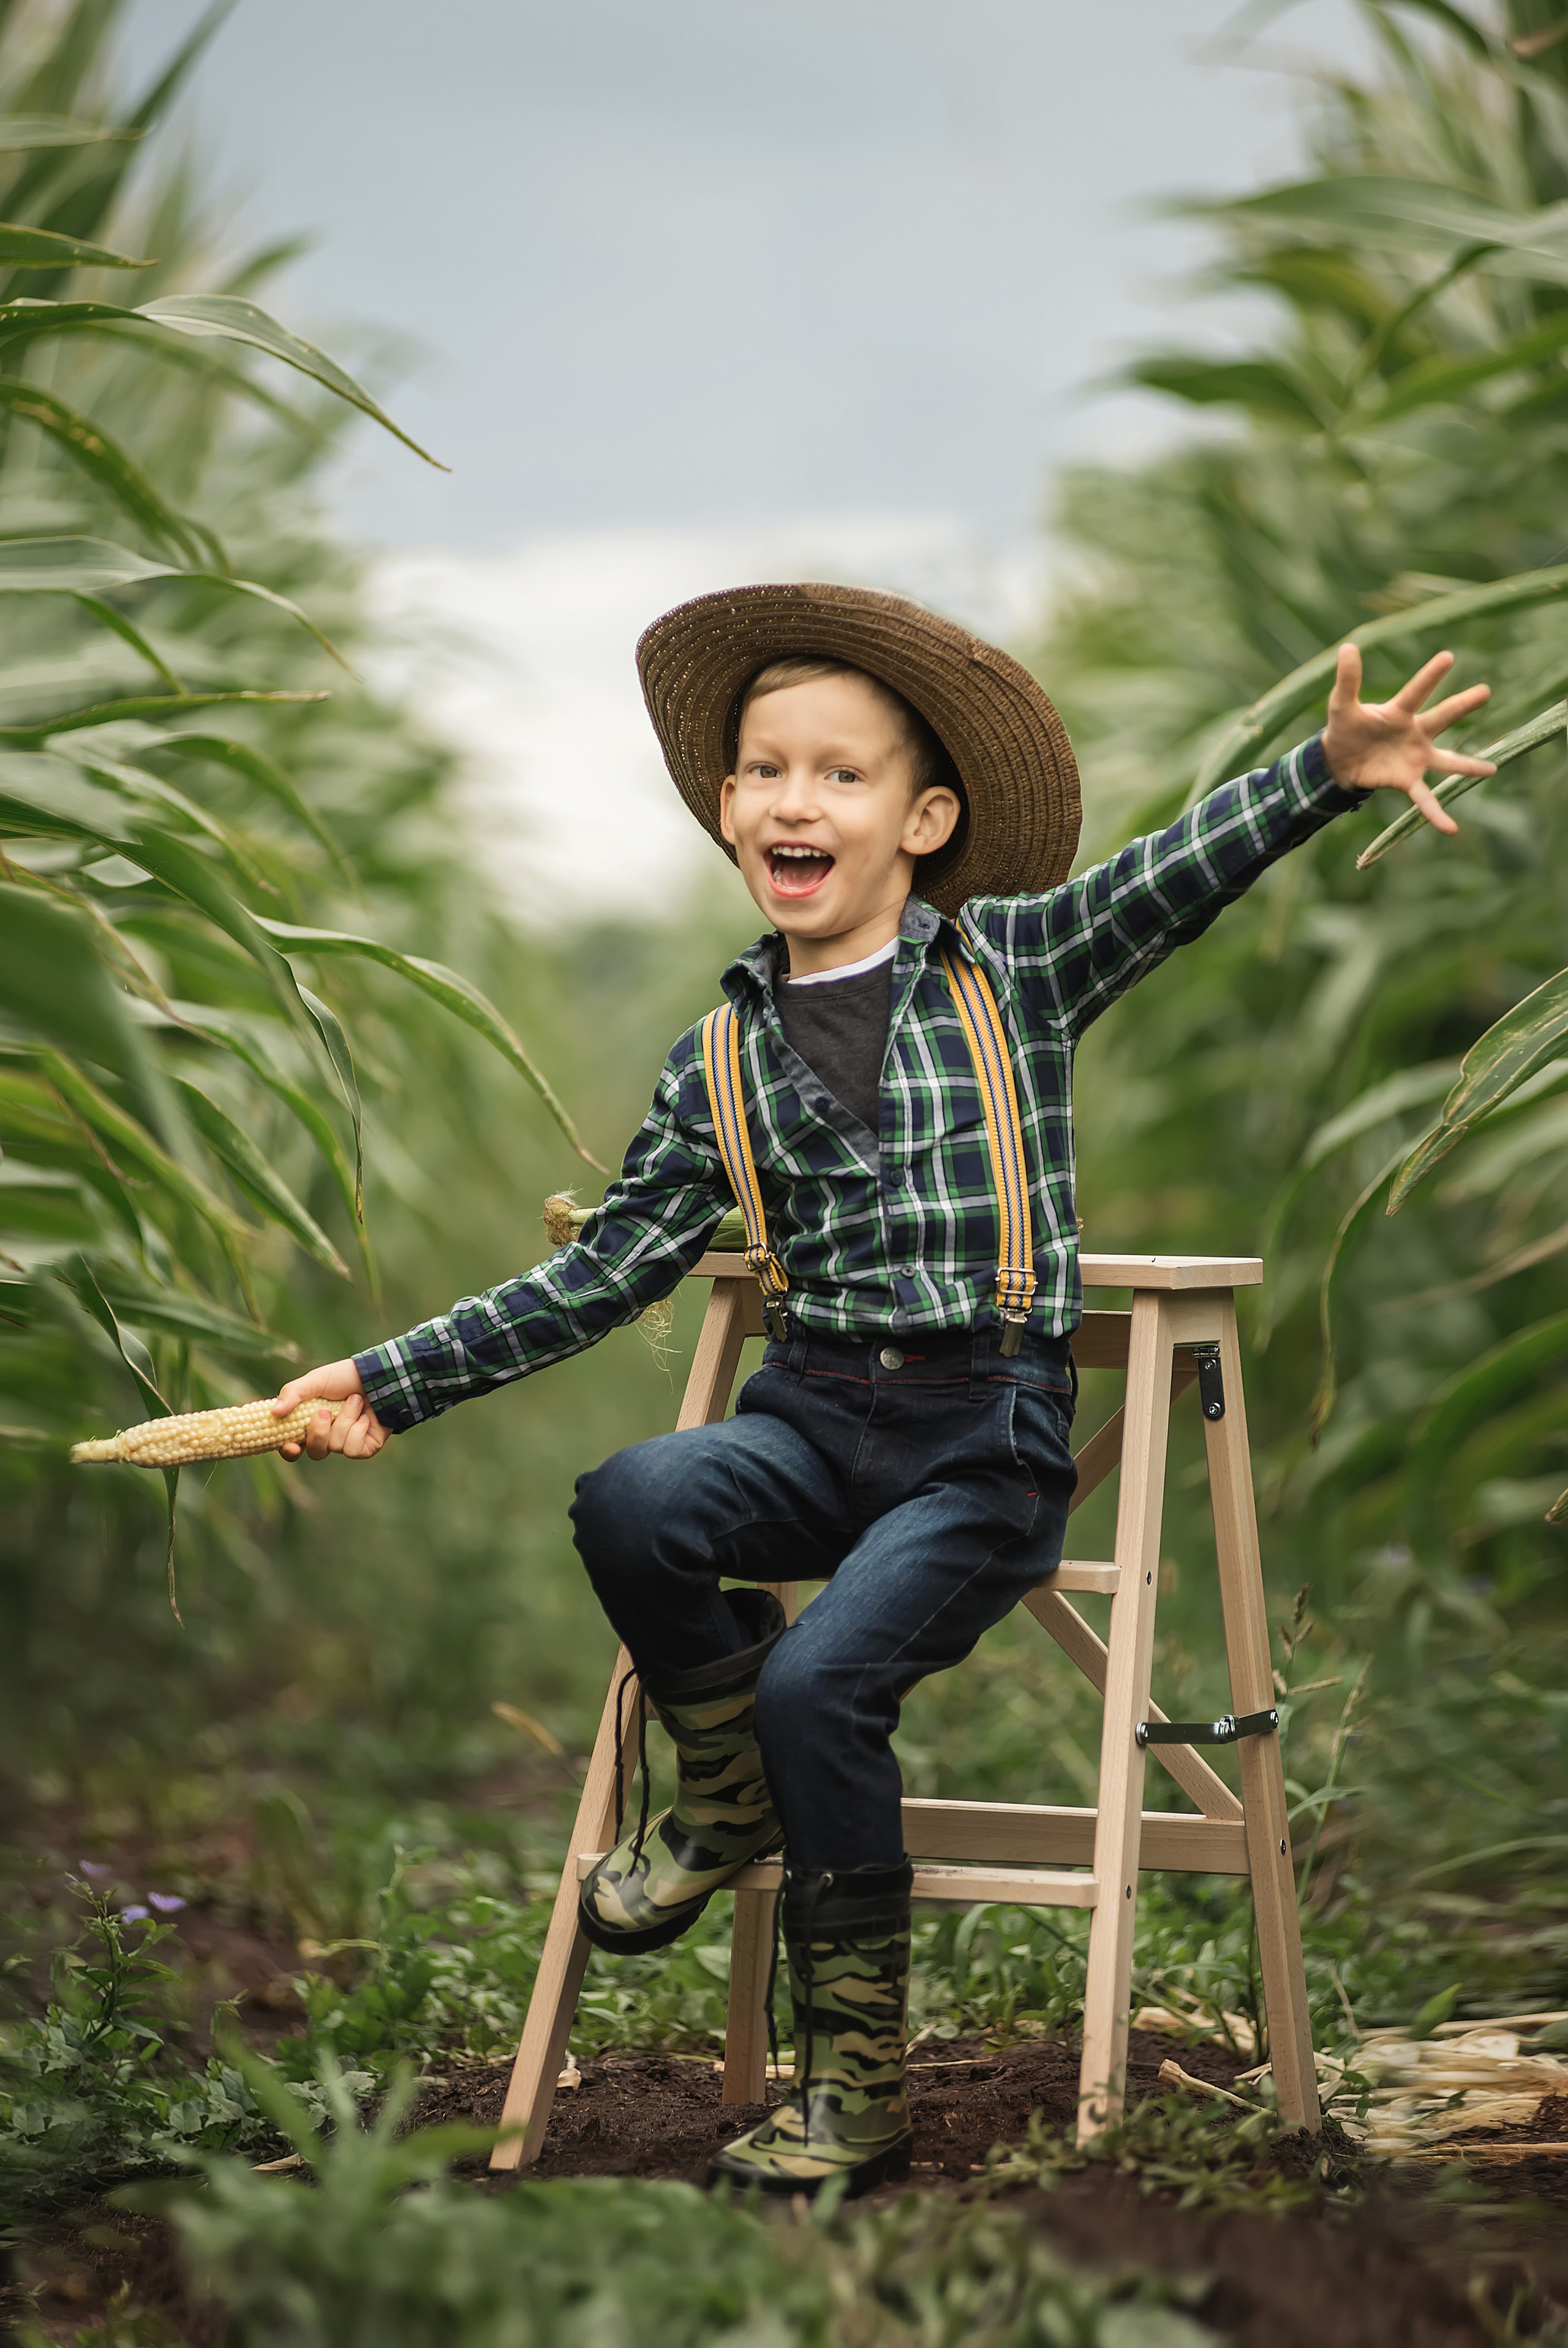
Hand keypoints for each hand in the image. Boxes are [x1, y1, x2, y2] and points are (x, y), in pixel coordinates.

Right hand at [272, 1358, 387, 1462]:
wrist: (379, 1376)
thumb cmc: (346, 1377)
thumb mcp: (316, 1380)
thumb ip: (293, 1393)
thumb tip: (272, 1412)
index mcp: (311, 1423)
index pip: (293, 1446)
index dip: (289, 1451)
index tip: (291, 1445)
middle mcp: (327, 1437)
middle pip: (314, 1451)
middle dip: (318, 1432)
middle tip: (325, 1410)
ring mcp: (346, 1444)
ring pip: (335, 1446)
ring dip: (344, 1420)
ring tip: (355, 1401)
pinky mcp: (365, 1448)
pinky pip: (353, 1449)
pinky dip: (358, 1428)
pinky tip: (366, 1417)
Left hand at [1323, 643, 1494, 831]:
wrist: (1337, 761)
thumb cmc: (1344, 728)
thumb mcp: (1341, 704)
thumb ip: (1348, 679)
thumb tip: (1348, 646)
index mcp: (1399, 712)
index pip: (1416, 691)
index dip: (1430, 676)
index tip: (1449, 657)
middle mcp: (1414, 733)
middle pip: (1442, 717)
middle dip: (1462, 705)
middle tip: (1485, 691)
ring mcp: (1415, 758)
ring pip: (1447, 761)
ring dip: (1468, 766)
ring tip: (1492, 769)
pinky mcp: (1407, 780)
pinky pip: (1425, 799)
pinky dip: (1437, 814)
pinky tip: (1451, 829)